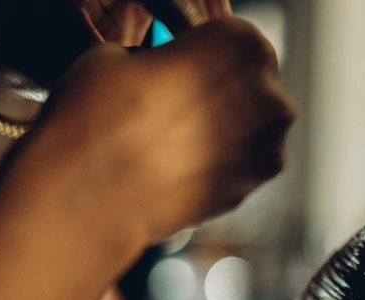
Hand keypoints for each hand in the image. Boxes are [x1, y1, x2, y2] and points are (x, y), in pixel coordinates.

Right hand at [0, 16, 292, 256]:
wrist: (94, 194)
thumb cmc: (101, 116)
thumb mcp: (122, 55)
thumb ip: (166, 59)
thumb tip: (170, 74)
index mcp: (242, 45)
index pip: (237, 40)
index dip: (209, 53)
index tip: (188, 65)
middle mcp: (269, 95)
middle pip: (254, 85)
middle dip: (224, 93)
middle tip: (180, 106)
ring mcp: (269, 145)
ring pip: (253, 128)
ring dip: (226, 130)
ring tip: (177, 140)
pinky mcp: (255, 186)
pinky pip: (243, 164)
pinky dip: (223, 164)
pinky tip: (183, 167)